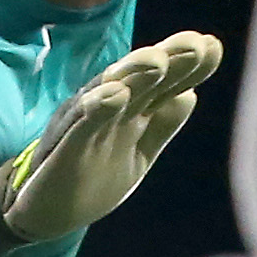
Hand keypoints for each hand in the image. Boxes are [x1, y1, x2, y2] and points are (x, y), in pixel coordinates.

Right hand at [0, 34, 222, 249]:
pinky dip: (99, 107)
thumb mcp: (137, 154)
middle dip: (168, 59)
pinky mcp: (64, 147)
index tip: (212, 46)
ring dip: (135, 74)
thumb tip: (191, 93)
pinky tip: (115, 93)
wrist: (43, 213)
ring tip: (159, 59)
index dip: (187, 67)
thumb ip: (161, 125)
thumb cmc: (92, 178)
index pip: (163, 84)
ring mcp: (85, 124)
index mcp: (130, 112)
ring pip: (112, 91)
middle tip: (195, 44)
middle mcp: (109, 109)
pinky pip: (82, 124)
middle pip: (142, 78)